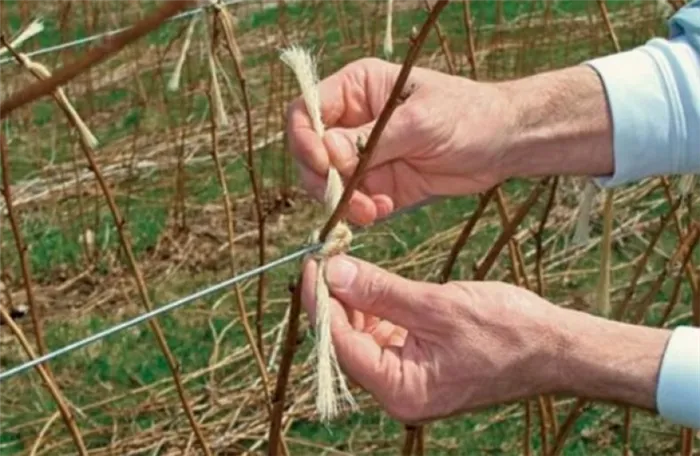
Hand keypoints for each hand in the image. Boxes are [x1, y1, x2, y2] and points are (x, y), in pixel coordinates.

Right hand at [287, 57, 515, 225]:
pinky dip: (361, 212)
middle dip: (323, 179)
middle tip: (346, 197)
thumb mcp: (420, 121)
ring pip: (328, 183)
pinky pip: (353, 202)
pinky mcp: (379, 184)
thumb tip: (328, 153)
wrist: (504, 144)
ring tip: (371, 210)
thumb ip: (372, 139)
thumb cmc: (468, 115)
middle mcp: (353, 121)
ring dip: (343, 201)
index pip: (306, 111)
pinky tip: (385, 210)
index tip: (326, 164)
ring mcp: (364, 155)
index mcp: (357, 90)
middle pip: (310, 153)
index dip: (306, 140)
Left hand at [301, 255, 668, 423]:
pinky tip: (369, 282)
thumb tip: (334, 272)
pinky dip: (376, 308)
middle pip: (347, 342)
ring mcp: (409, 378)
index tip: (312, 263)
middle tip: (326, 257)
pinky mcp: (419, 363)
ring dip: (354, 301)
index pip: (342, 344)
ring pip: (363, 336)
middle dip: (335, 299)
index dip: (321, 302)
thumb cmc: (508, 331)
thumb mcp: (438, 306)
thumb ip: (382, 292)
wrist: (556, 347)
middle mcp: (399, 391)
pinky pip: (384, 335)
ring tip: (343, 262)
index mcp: (401, 390)